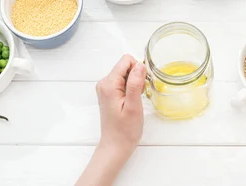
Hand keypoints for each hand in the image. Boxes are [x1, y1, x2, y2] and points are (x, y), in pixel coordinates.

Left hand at [77, 54, 145, 185]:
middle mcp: (104, 83)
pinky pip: (123, 82)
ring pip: (125, 74)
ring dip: (134, 84)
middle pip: (125, 66)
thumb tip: (140, 65)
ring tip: (135, 101)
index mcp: (109, 84)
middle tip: (139, 96)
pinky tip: (131, 102)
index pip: (126, 61)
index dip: (138, 70)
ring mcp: (105, 88)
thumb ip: (135, 84)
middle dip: (137, 77)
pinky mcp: (109, 93)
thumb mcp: (133, 106)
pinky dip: (130, 89)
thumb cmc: (125, 130)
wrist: (115, 145)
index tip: (141, 86)